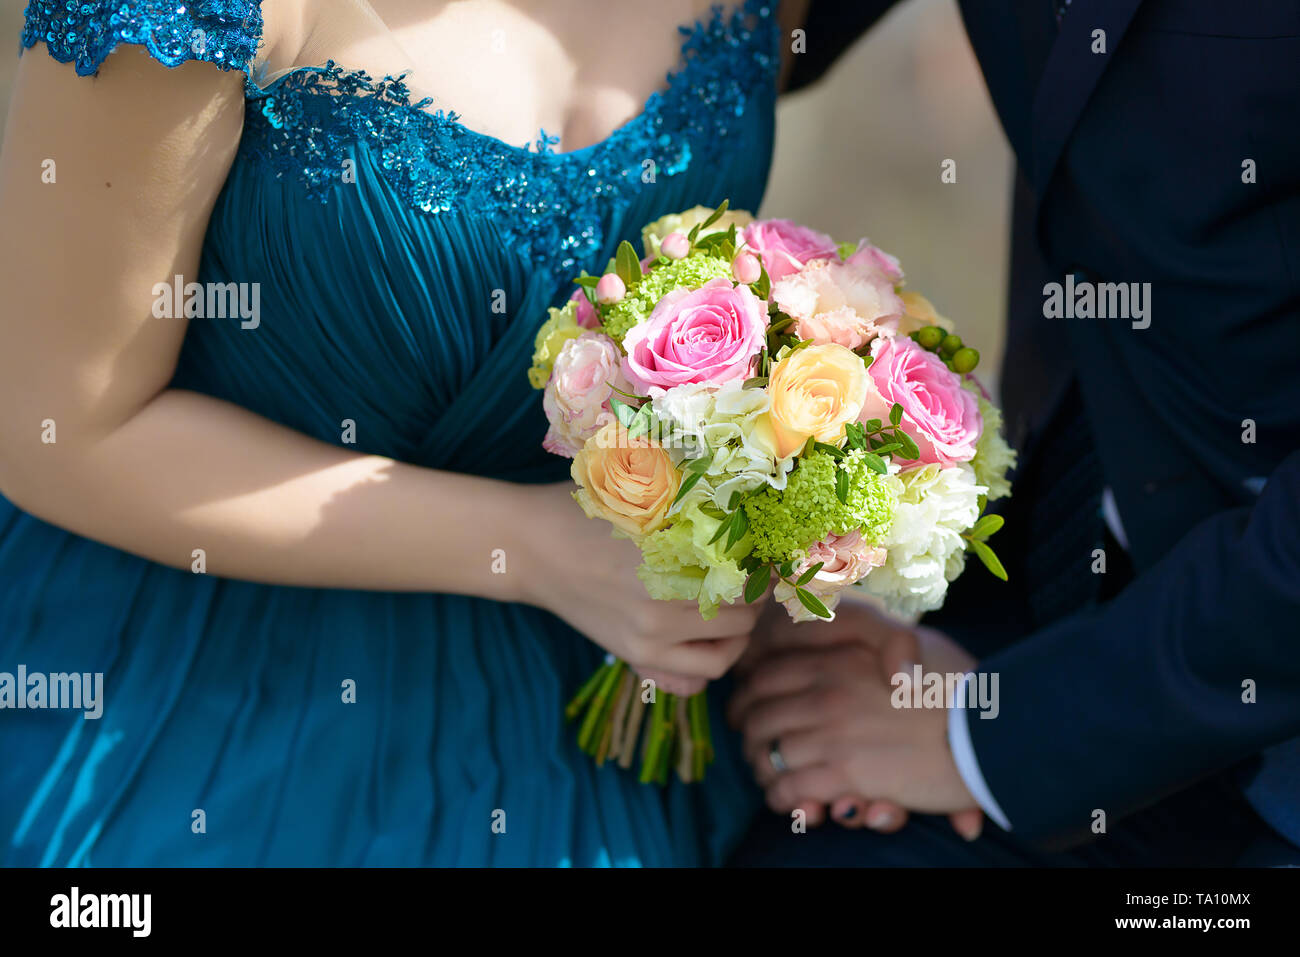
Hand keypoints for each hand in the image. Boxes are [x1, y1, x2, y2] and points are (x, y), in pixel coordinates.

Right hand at [522, 483, 761, 694]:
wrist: (530, 546)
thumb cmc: (588, 509)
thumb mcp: (643, 493)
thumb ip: (694, 507)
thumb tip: (756, 514)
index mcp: (672, 548)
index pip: (748, 565)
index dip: (763, 559)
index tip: (762, 552)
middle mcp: (666, 596)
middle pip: (746, 606)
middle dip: (754, 591)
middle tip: (748, 575)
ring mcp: (651, 632)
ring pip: (731, 644)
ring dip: (740, 626)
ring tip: (732, 606)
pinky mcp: (637, 654)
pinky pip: (698, 675)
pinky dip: (714, 659)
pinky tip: (707, 637)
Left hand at [729, 600, 983, 837]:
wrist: (986, 727)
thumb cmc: (957, 685)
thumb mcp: (909, 643)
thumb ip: (874, 646)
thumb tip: (849, 646)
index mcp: (837, 657)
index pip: (766, 675)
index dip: (749, 695)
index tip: (748, 710)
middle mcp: (826, 690)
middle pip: (758, 715)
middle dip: (749, 737)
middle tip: (755, 752)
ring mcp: (831, 731)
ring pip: (767, 754)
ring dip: (765, 772)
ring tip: (773, 783)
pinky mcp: (844, 772)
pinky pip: (791, 788)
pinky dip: (786, 800)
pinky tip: (798, 805)